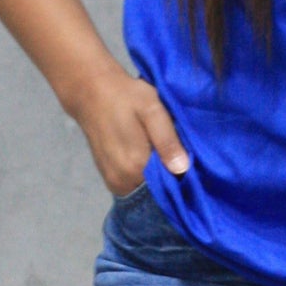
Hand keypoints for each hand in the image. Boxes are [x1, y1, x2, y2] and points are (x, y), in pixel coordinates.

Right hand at [68, 64, 189, 196]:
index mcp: (136, 166)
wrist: (90, 92)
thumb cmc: (125, 97)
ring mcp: (113, 182)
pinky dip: (145, 179)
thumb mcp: (152, 110)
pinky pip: (134, 187)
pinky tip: (151, 161)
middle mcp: (123, 181)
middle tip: (180, 159)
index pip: (169, 188)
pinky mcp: (109, 178)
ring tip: (165, 159)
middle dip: (171, 180)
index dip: (184, 180)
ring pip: (145, 191)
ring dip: (157, 180)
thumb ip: (167, 140)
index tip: (194, 169)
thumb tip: (182, 169)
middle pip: (157, 192)